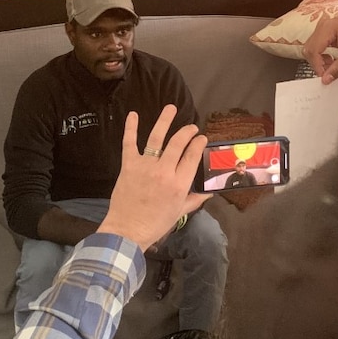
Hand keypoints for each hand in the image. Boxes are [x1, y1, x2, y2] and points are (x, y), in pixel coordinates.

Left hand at [97, 105, 208, 250]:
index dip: (198, 144)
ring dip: (164, 121)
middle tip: (191, 127)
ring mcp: (145, 167)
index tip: (201, 138)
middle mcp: (164, 172)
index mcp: (179, 184)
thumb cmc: (155, 223)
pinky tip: (134, 115)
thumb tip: (210, 192)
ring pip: (157, 138)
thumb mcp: (180, 212)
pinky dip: (131, 128)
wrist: (127, 231)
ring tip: (171, 107)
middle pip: (178, 143)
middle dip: (187, 131)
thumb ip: (195, 199)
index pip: (192, 156)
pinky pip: (130, 143)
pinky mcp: (128, 166)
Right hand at [302, 15, 337, 83]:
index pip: (314, 50)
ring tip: (331, 66)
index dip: (317, 66)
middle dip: (317, 64)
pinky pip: (316, 47)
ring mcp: (323, 28)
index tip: (324, 77)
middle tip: (327, 74)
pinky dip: (321, 57)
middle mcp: (323, 26)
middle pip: (309, 49)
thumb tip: (326, 79)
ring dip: (319, 61)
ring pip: (311, 49)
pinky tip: (331, 60)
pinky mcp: (326, 33)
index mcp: (328, 28)